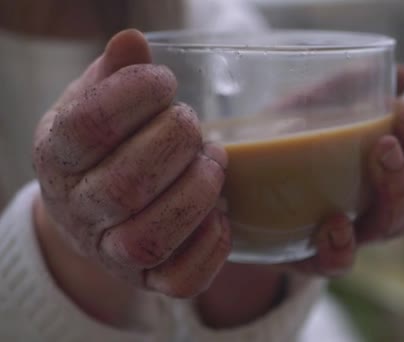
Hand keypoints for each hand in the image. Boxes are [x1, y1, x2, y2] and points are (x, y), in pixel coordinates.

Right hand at [33, 29, 229, 297]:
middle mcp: (79, 210)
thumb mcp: (98, 102)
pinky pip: (180, 281)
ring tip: (214, 161)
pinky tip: (220, 211)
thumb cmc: (105, 146)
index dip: (132, 96)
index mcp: (58, 156)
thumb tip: (134, 42)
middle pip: (123, 187)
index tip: (164, 81)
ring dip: (196, 194)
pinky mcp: (149, 280)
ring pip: (150, 238)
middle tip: (194, 124)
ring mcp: (113, 251)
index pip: (86, 127)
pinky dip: (210, 246)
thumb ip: (115, 73)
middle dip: (174, 145)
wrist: (92, 210)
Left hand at [277, 65, 403, 275]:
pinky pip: (340, 265)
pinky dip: (343, 246)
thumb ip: (355, 87)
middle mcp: (379, 203)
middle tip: (395, 131)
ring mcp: (352, 232)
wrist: (242, 184)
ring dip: (396, 190)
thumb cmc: (289, 140)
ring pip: (395, 224)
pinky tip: (334, 222)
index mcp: (390, 168)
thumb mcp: (315, 105)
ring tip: (380, 152)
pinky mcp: (314, 256)